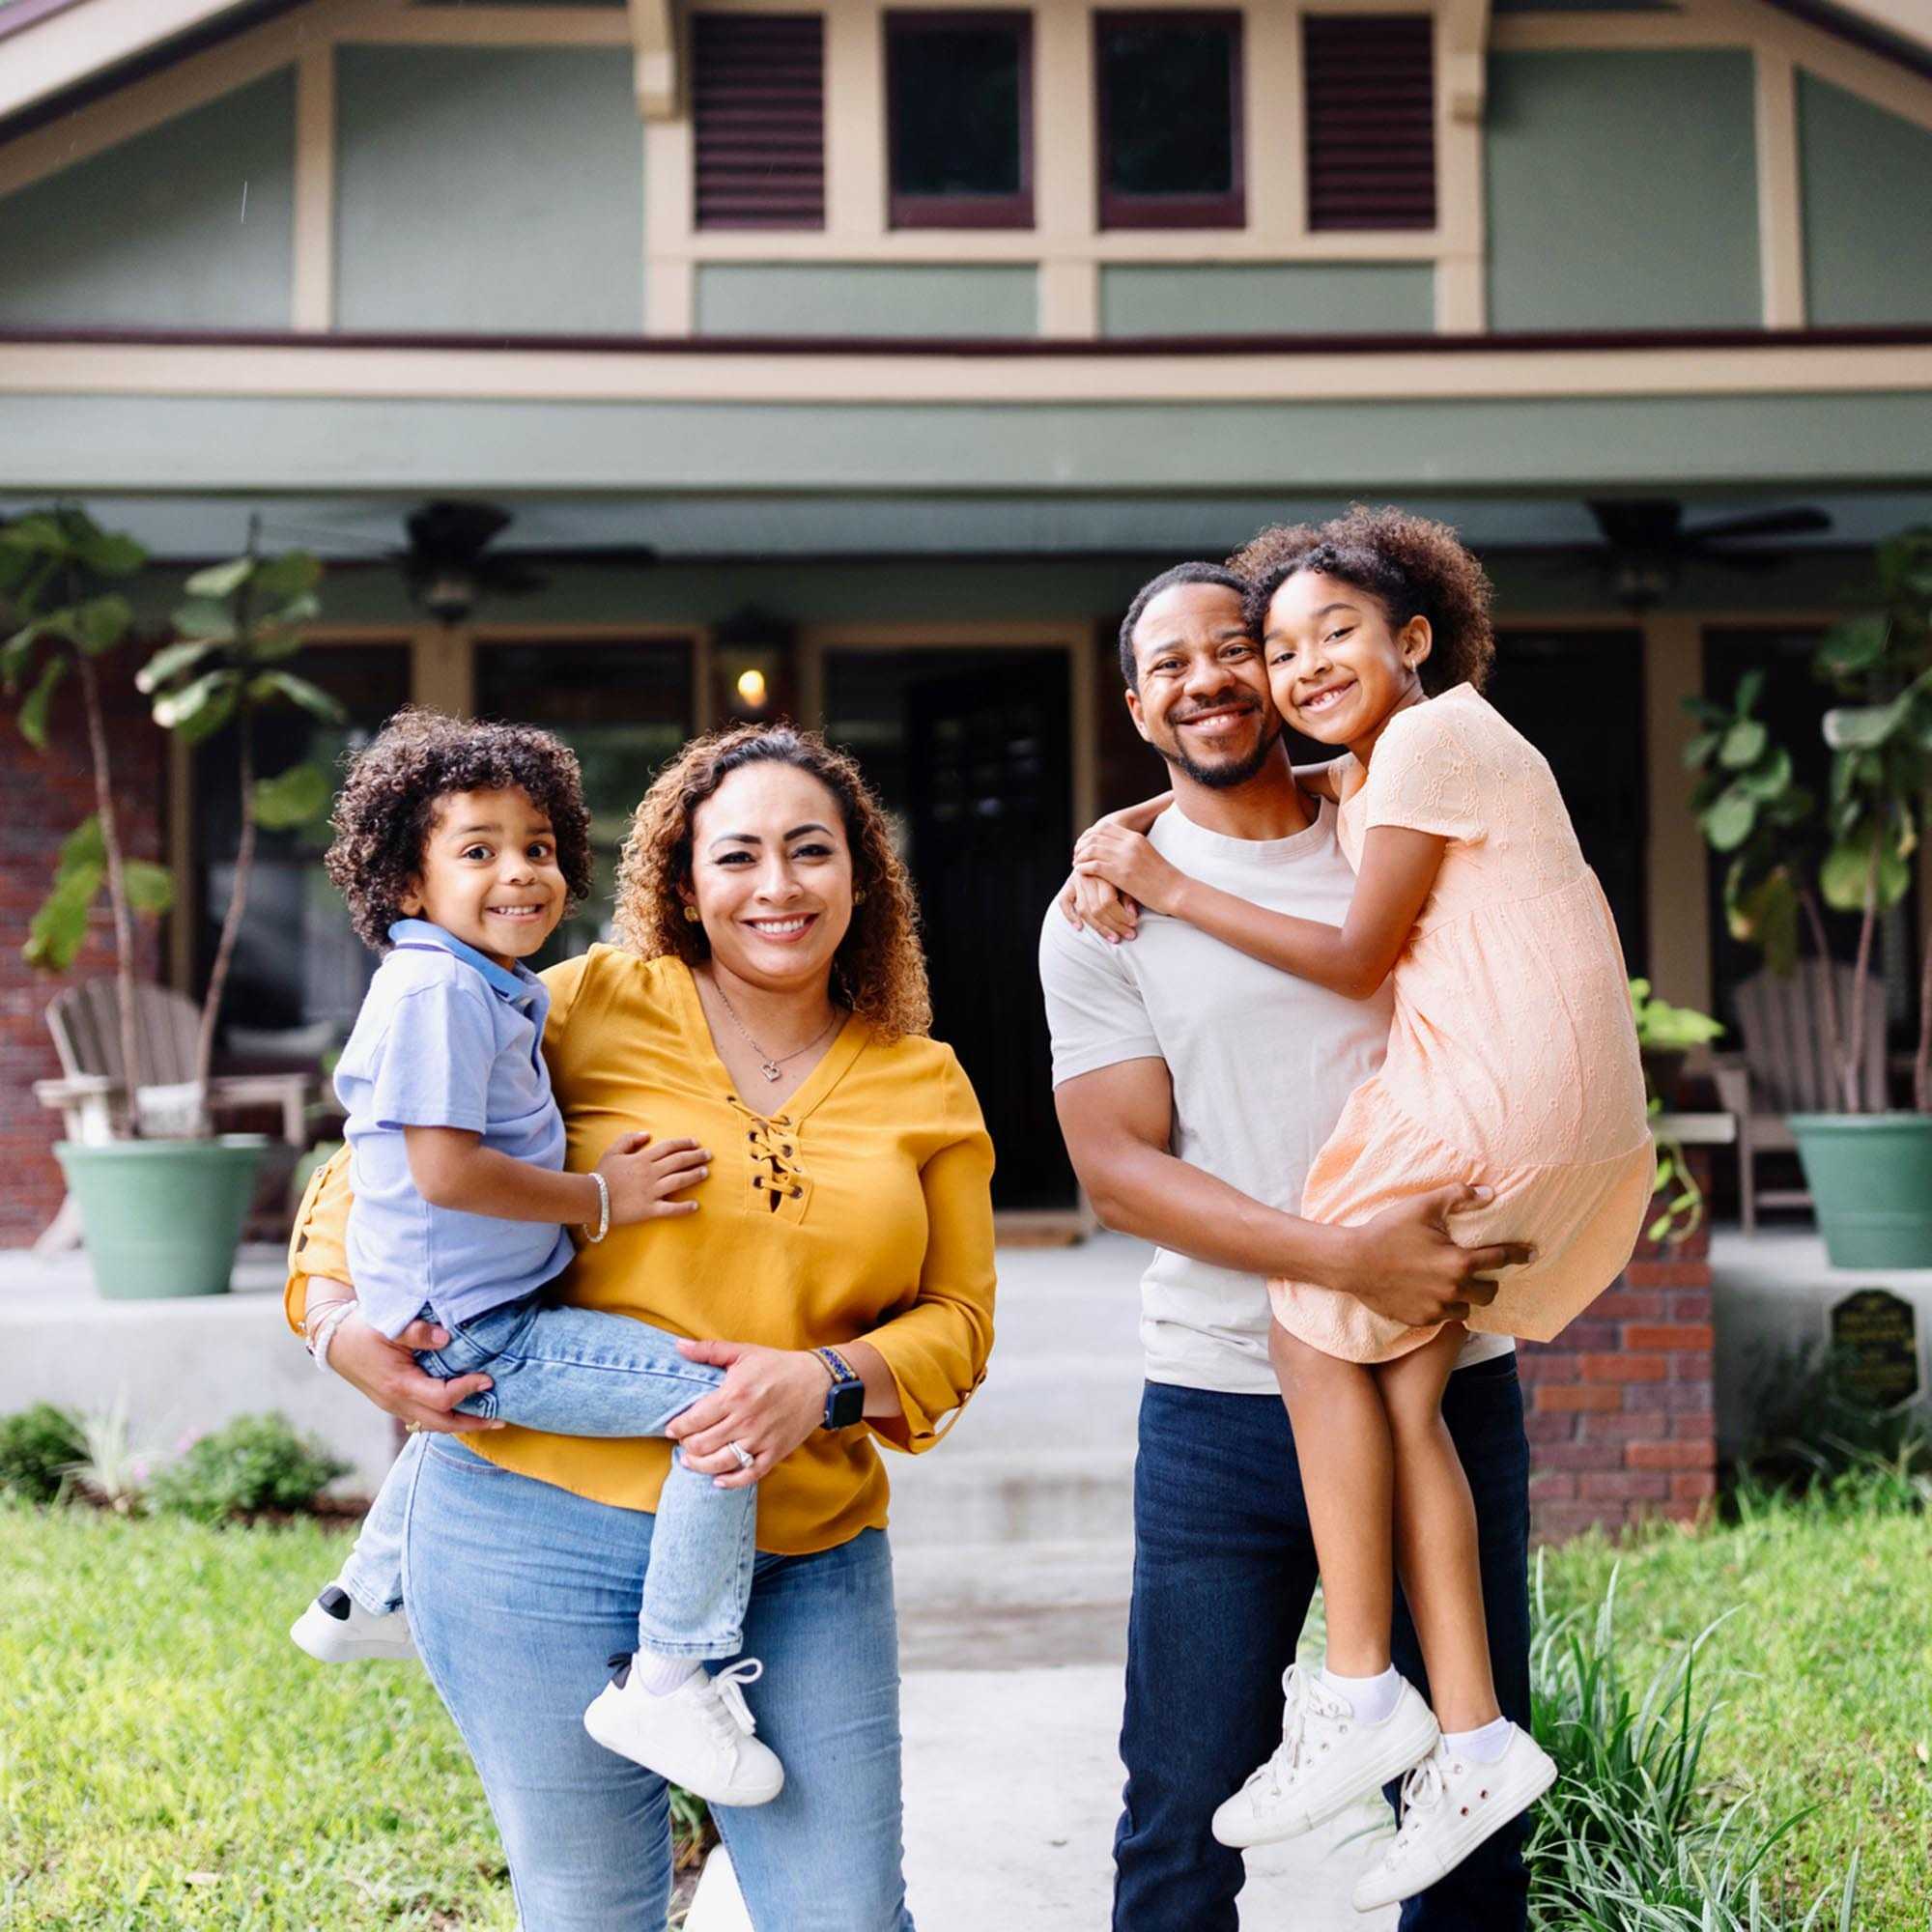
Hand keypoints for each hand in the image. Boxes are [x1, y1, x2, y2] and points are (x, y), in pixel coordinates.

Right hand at [325, 1308, 504, 1434]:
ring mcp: (394, 1406)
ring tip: (487, 1419)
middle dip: (472, 1423)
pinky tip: (459, 1411)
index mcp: (399, 1384)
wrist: (333, 1340)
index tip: (488, 1378)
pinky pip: (422, 1419)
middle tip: (500, 1418)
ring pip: (431, 1425)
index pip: (441, 1397)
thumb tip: (446, 1338)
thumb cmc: (362, 1329)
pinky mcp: (393, 1403)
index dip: (467, 1389)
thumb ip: (417, 1331)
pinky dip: (443, 1418)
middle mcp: (397, 1402)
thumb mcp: (389, 1324)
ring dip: (459, 1424)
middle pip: (440, 1423)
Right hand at [597, 1131, 709, 1225]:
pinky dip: (684, 1208)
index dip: (684, 1144)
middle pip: (678, 1162)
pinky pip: (670, 1209)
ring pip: (678, 1181)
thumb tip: (647, 1134)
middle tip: (709, 1156)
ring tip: (705, 1173)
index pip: (669, 1147)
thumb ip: (629, 1139)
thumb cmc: (601, 1175)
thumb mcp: (612, 1151)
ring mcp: (651, 1192)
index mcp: (642, 1159)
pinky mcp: (649, 1209)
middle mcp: (650, 1173)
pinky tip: (696, 1206)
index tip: (696, 1143)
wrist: (590, 1198)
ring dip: (694, 1176)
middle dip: (695, 1157)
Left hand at [664, 1341, 827, 1489]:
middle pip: (702, 1445)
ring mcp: (761, 1439)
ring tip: (691, 1461)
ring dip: (699, 1466)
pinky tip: (717, 1480)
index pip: (694, 1420)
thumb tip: (678, 1346)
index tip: (671, 1429)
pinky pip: (748, 1474)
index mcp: (734, 1395)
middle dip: (686, 1446)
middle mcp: (745, 1420)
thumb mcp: (744, 1352)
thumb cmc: (778, 1366)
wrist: (818, 1381)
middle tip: (683, 1443)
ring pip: (720, 1463)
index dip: (677, 1427)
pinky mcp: (775, 1452)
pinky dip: (730, 1481)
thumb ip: (709, 1350)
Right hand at [1057, 867, 1140, 943]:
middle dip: (1114, 925)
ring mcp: (1076, 881)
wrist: (1101, 855)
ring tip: (1114, 938)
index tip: (1134, 925)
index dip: (1121, 916)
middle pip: (1097, 908)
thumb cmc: (1120, 871)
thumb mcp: (1127, 880)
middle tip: (1129, 935)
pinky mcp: (1068, 886)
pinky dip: (1070, 915)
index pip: (1108, 901)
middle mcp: (1087, 877)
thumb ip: (1129, 896)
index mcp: (1103, 872)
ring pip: (1083, 910)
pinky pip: (1064, 902)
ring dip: (1099, 928)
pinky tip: (1079, 928)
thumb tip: (1132, 914)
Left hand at [1074, 823, 1182, 915]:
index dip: (1091, 835)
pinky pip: (1093, 865)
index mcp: (1136, 838)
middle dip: (1082, 844)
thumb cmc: (1165, 879)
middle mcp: (1129, 844)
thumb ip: (1133, 850)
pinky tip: (1080, 872)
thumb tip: (1119, 852)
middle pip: (1096, 836)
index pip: (1105, 828)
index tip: (1085, 844)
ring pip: (1092, 849)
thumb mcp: (1149, 856)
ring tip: (1077, 863)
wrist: (1176, 891)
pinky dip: (1083, 867)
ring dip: (1080, 856)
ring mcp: (1125, 859)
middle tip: (1077, 854)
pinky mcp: (1121, 874)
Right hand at [1322, 1184, 1534, 1329]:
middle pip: (1489, 1293)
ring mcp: (1436, 1309)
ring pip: (1466, 1309)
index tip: (1533, 1253)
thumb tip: (1489, 1193)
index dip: (1519, 1255)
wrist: (1352, 1262)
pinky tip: (1431, 1294)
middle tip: (1481, 1273)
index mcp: (1459, 1262)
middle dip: (1491, 1283)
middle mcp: (1453, 1290)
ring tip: (1455, 1285)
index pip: (1500, 1259)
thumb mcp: (1423, 1206)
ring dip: (1466, 1297)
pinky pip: (1442, 1317)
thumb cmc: (1388, 1230)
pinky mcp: (1420, 1320)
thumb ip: (1458, 1197)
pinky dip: (1443, 1307)